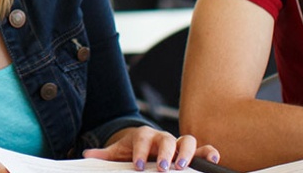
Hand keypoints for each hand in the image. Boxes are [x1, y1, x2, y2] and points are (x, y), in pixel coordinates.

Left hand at [84, 126, 219, 170]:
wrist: (144, 143)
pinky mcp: (190, 151)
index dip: (141, 152)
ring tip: (182, 166)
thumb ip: (106, 155)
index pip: (143, 139)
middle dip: (166, 152)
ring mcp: (177, 143)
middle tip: (163, 167)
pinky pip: (203, 148)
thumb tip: (88, 155)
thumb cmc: (132, 149)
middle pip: (167, 139)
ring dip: (187, 152)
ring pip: (188, 141)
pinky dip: (209, 152)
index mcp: (144, 136)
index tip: (138, 166)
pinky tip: (214, 160)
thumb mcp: (118, 151)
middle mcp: (163, 137)